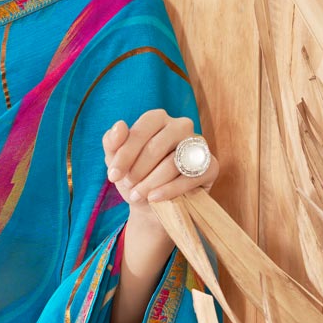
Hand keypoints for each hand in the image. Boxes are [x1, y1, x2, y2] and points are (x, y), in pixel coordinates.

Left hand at [102, 109, 218, 214]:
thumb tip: (119, 125)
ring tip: (138, 195)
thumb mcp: (117, 162)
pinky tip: (155, 198)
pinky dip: (169, 190)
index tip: (112, 175)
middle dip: (138, 170)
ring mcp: (198, 144)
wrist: (153, 204)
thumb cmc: (135, 176)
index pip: (141, 130)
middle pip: (157, 146)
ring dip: (151, 183)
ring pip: (173, 163)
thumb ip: (112, 142)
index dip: (125, 154)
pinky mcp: (210, 165)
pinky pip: (190, 177)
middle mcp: (181, 126)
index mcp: (157, 118)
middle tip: (128, 186)